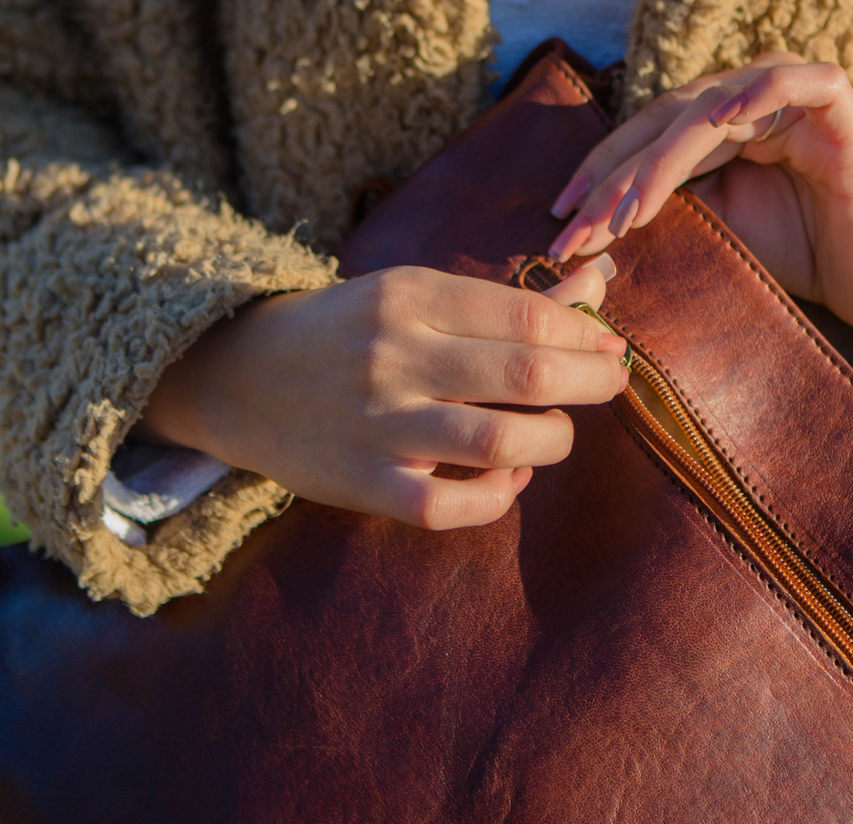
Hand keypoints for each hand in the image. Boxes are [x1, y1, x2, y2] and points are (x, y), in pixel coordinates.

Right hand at [136, 258, 627, 529]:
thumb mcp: (416, 295)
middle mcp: (395, 356)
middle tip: (612, 386)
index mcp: (409, 297)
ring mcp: (380, 426)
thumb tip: (600, 286)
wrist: (240, 378)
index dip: (584, 336)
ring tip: (555, 434)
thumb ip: (507, 300)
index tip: (610, 348)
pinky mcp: (367, 485)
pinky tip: (509, 480)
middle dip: (590, 384)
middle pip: (526, 376)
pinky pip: (454, 507)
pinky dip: (499, 498)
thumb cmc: (350, 334)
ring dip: (551, 441)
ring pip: (499, 445)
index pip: (525, 315)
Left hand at [546, 55, 852, 340]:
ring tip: (626, 212)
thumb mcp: (715, 235)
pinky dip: (760, 92)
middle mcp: (747, 99)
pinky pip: (793, 83)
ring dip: (662, 161)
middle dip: (617, 177)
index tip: (560, 218)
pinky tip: (724, 122)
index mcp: (716, 125)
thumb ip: (664, 217)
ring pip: (711, 111)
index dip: (601, 173)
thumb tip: (588, 232)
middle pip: (667, 123)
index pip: (646, 139)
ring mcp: (790, 95)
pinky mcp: (835, 103)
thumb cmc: (796, 258)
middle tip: (577, 228)